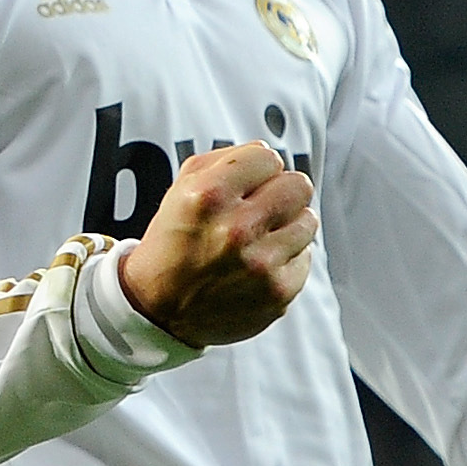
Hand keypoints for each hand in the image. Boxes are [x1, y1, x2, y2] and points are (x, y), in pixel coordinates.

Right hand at [119, 142, 317, 348]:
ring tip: (259, 239)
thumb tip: (272, 156)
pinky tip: (258, 265)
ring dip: (287, 226)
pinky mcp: (278, 292)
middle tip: (260, 209)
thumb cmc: (175, 240)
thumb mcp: (182, 188)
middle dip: (280, 193)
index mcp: (210, 196)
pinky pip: (306, 257)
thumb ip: (226, 159)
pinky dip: (287, 259)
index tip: (245, 186)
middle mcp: (236, 230)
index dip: (257, 170)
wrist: (158, 309)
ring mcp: (260, 265)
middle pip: (299, 186)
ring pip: (308, 220)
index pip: (269, 158)